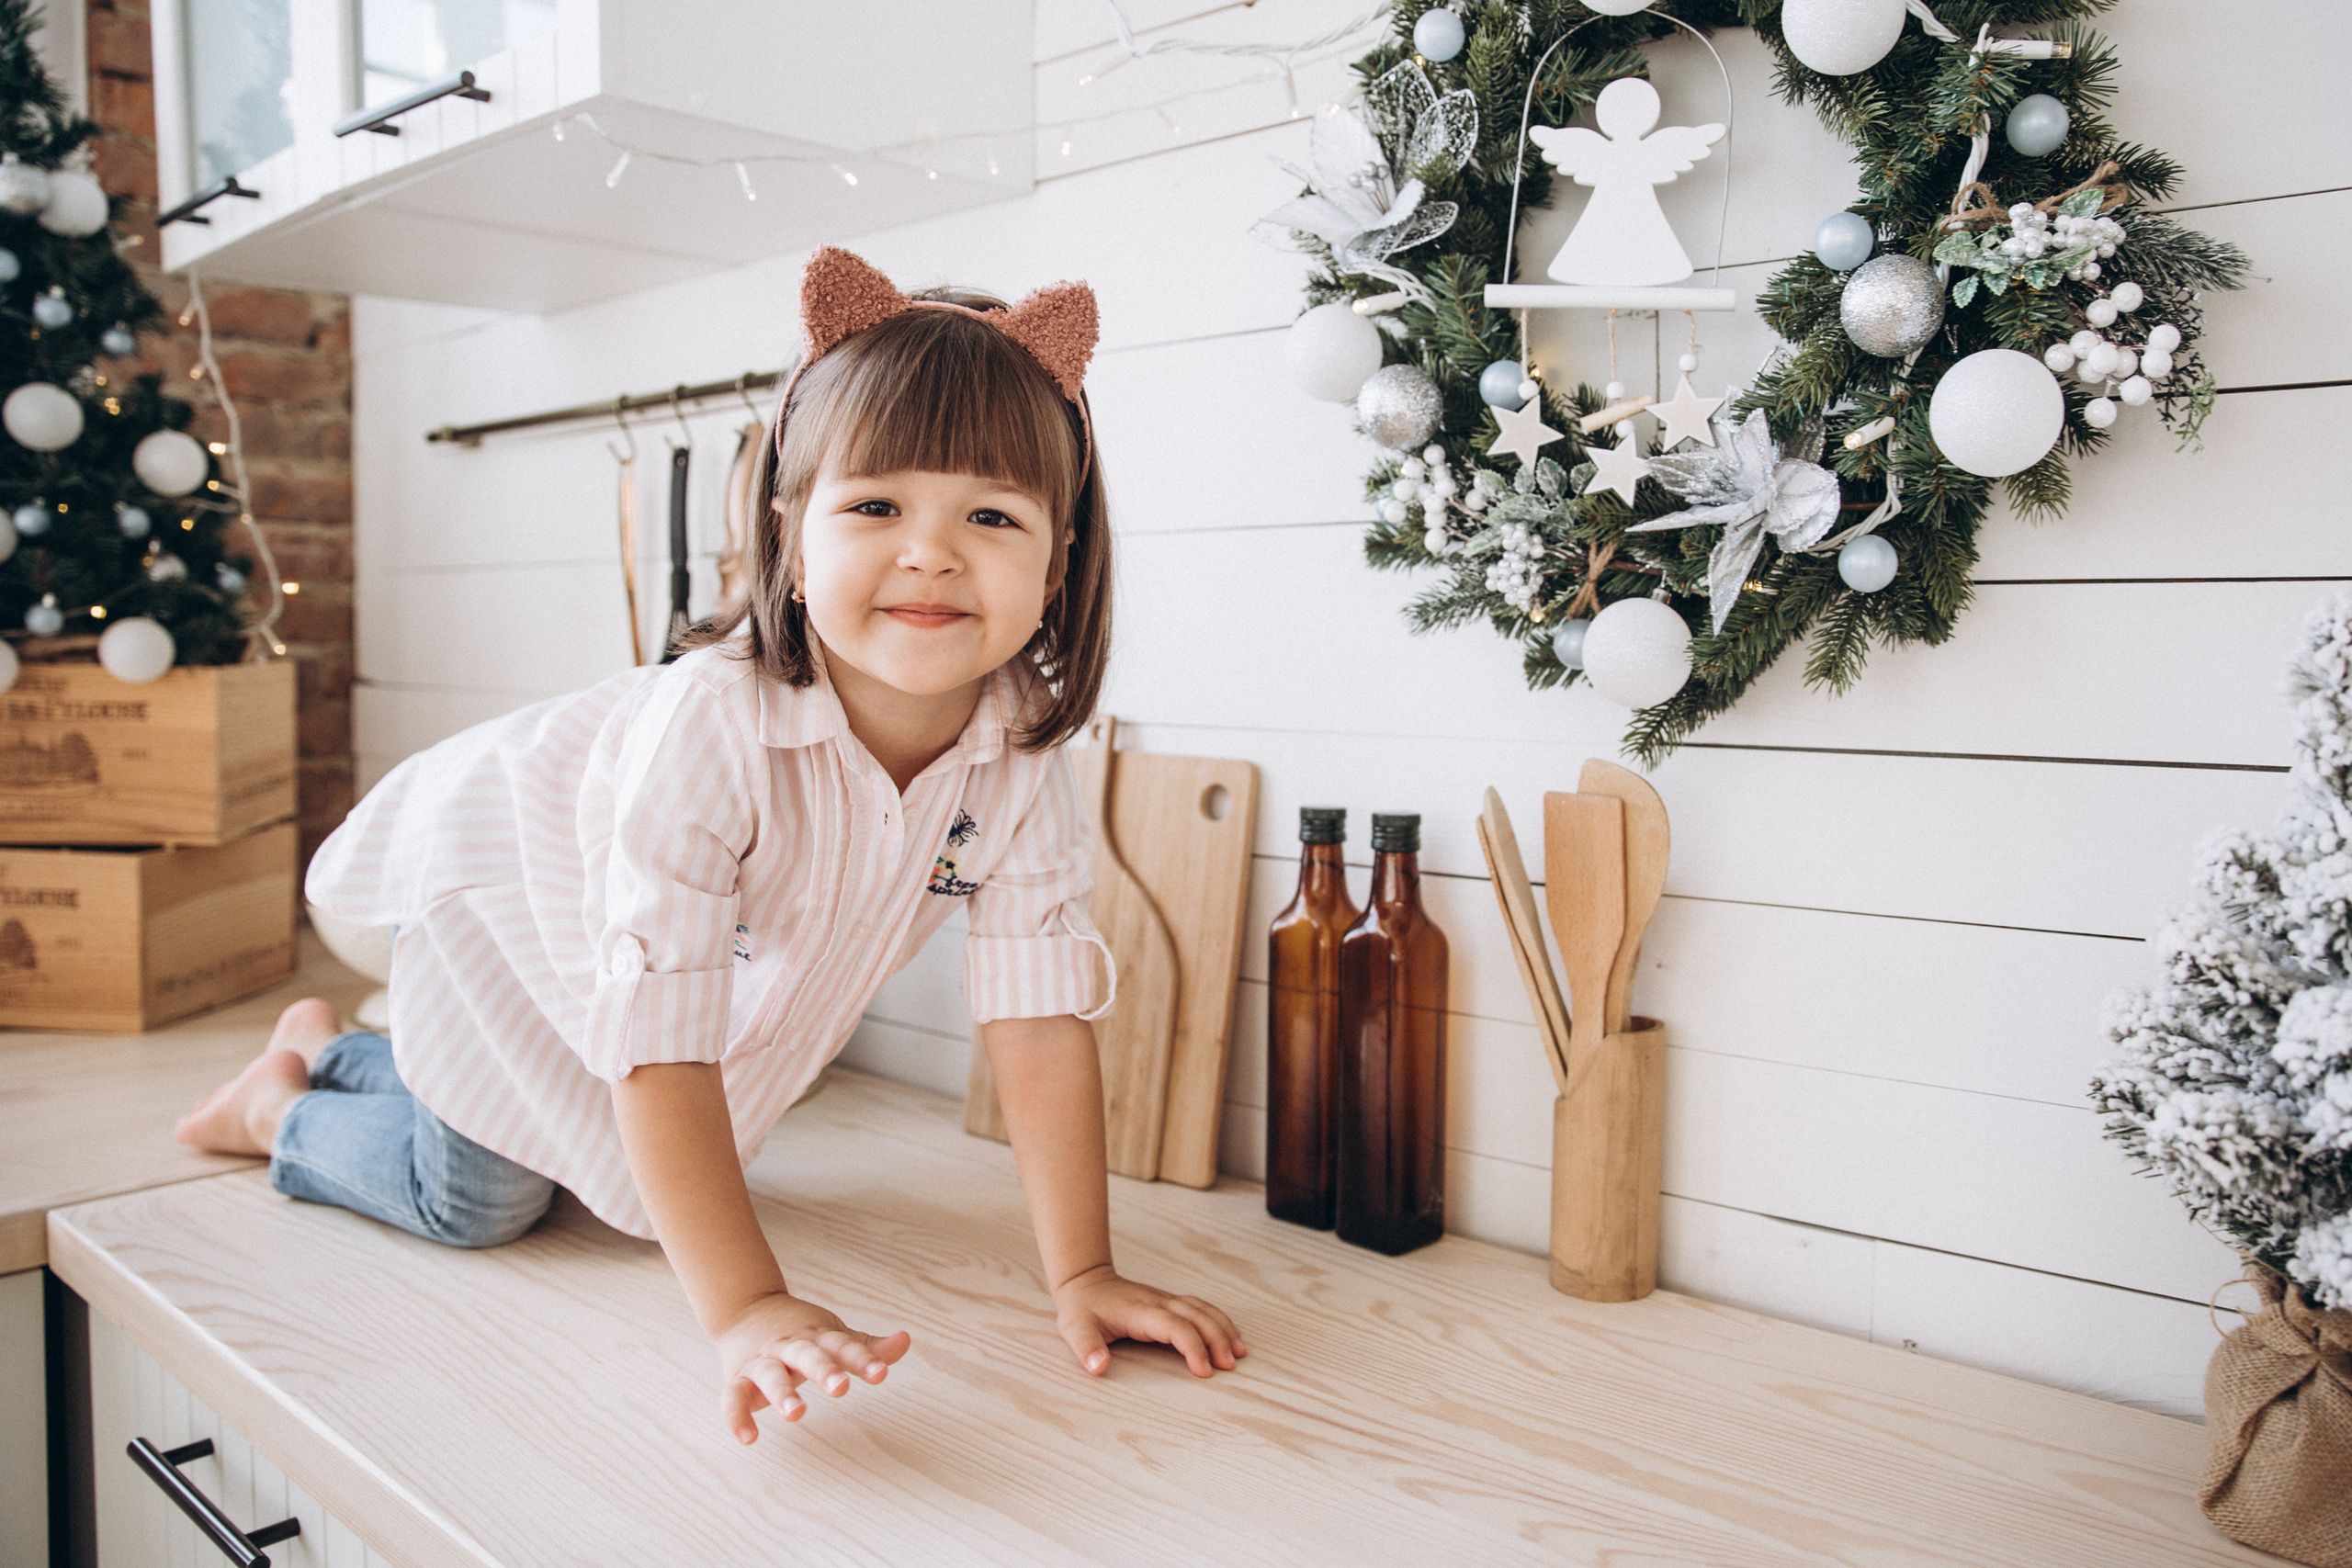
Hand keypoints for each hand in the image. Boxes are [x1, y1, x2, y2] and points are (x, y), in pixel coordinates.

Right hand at [713, 1291, 911, 1442]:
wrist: (745, 1311)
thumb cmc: (801, 1332)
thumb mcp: (834, 1335)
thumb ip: (866, 1347)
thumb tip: (906, 1339)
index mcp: (817, 1336)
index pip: (843, 1346)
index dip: (863, 1359)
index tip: (881, 1375)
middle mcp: (790, 1347)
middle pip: (807, 1355)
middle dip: (824, 1371)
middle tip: (841, 1388)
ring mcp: (762, 1362)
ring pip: (770, 1374)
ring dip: (782, 1393)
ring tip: (796, 1414)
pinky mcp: (738, 1380)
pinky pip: (732, 1397)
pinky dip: (737, 1417)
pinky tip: (748, 1439)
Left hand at [1054, 1264, 1245, 1377]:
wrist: (1085, 1280)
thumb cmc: (1082, 1308)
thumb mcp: (1075, 1328)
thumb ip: (1086, 1348)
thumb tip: (1098, 1367)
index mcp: (1140, 1311)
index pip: (1175, 1327)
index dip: (1192, 1347)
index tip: (1204, 1371)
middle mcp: (1159, 1302)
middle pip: (1197, 1316)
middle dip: (1217, 1339)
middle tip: (1230, 1365)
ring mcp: (1166, 1299)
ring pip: (1203, 1309)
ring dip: (1223, 1328)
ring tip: (1239, 1352)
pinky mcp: (1169, 1301)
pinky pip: (1200, 1307)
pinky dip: (1218, 1320)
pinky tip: (1229, 1335)